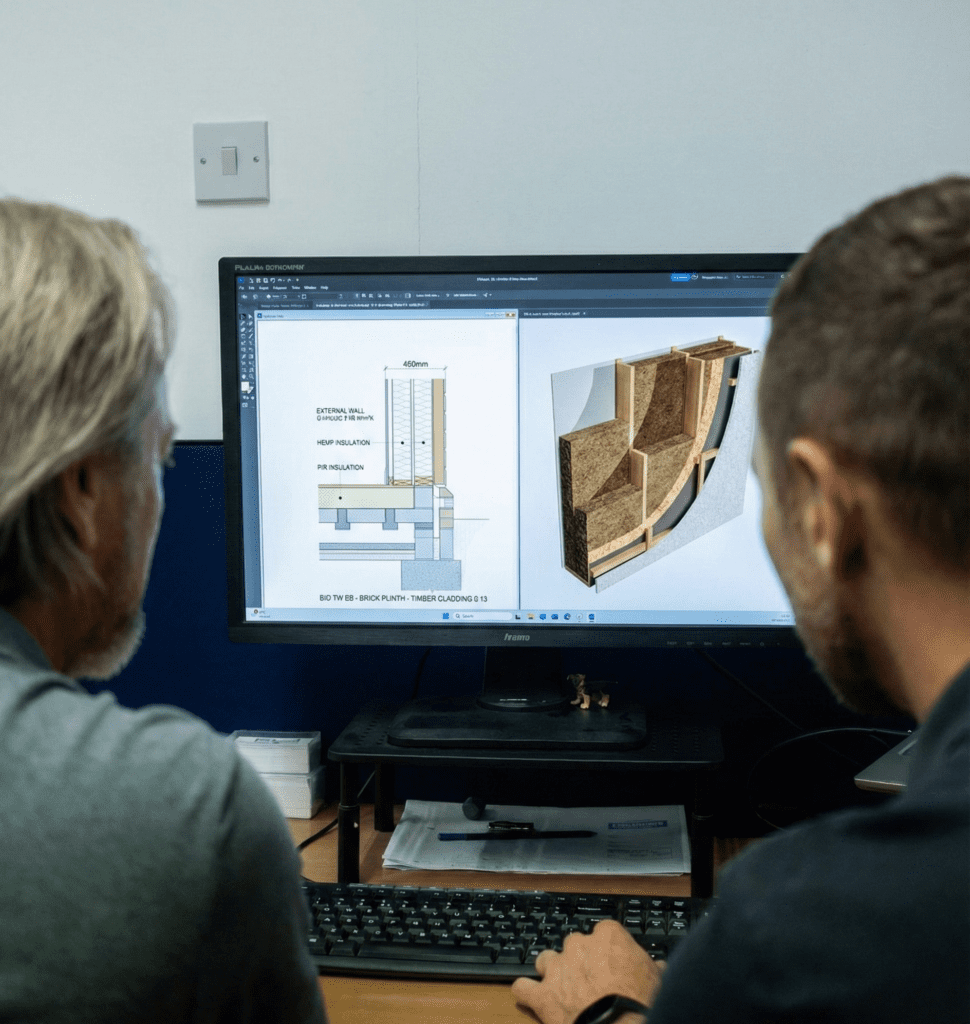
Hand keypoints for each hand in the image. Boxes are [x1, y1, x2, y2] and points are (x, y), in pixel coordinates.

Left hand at [510, 919, 663, 1023]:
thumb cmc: (641, 1004)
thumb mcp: (657, 981)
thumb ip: (652, 968)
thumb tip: (659, 968)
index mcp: (608, 936)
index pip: (604, 932)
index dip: (607, 949)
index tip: (612, 962)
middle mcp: (579, 946)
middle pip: (573, 944)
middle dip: (579, 960)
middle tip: (590, 980)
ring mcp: (558, 968)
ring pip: (545, 959)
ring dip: (551, 972)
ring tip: (560, 988)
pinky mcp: (543, 995)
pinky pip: (523, 987)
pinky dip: (526, 993)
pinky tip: (531, 998)